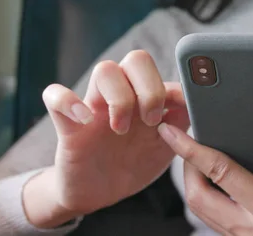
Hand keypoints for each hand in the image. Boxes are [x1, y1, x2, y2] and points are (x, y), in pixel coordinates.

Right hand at [23, 50, 189, 227]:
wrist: (98, 194)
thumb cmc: (133, 165)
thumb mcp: (165, 147)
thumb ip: (181, 124)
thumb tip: (197, 103)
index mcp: (145, 99)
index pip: (167, 73)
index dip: (174, 85)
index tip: (181, 109)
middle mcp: (121, 96)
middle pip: (135, 60)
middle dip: (150, 88)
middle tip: (151, 121)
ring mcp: (94, 107)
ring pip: (104, 69)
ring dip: (121, 97)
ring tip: (121, 129)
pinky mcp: (68, 126)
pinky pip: (55, 96)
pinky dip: (68, 101)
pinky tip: (85, 119)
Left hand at [159, 87, 252, 235]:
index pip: (220, 173)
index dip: (191, 150)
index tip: (170, 131)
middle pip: (198, 197)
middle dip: (185, 167)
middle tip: (186, 141)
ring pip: (202, 213)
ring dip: (194, 183)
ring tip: (196, 156)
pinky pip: (214, 222)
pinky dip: (207, 198)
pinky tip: (212, 179)